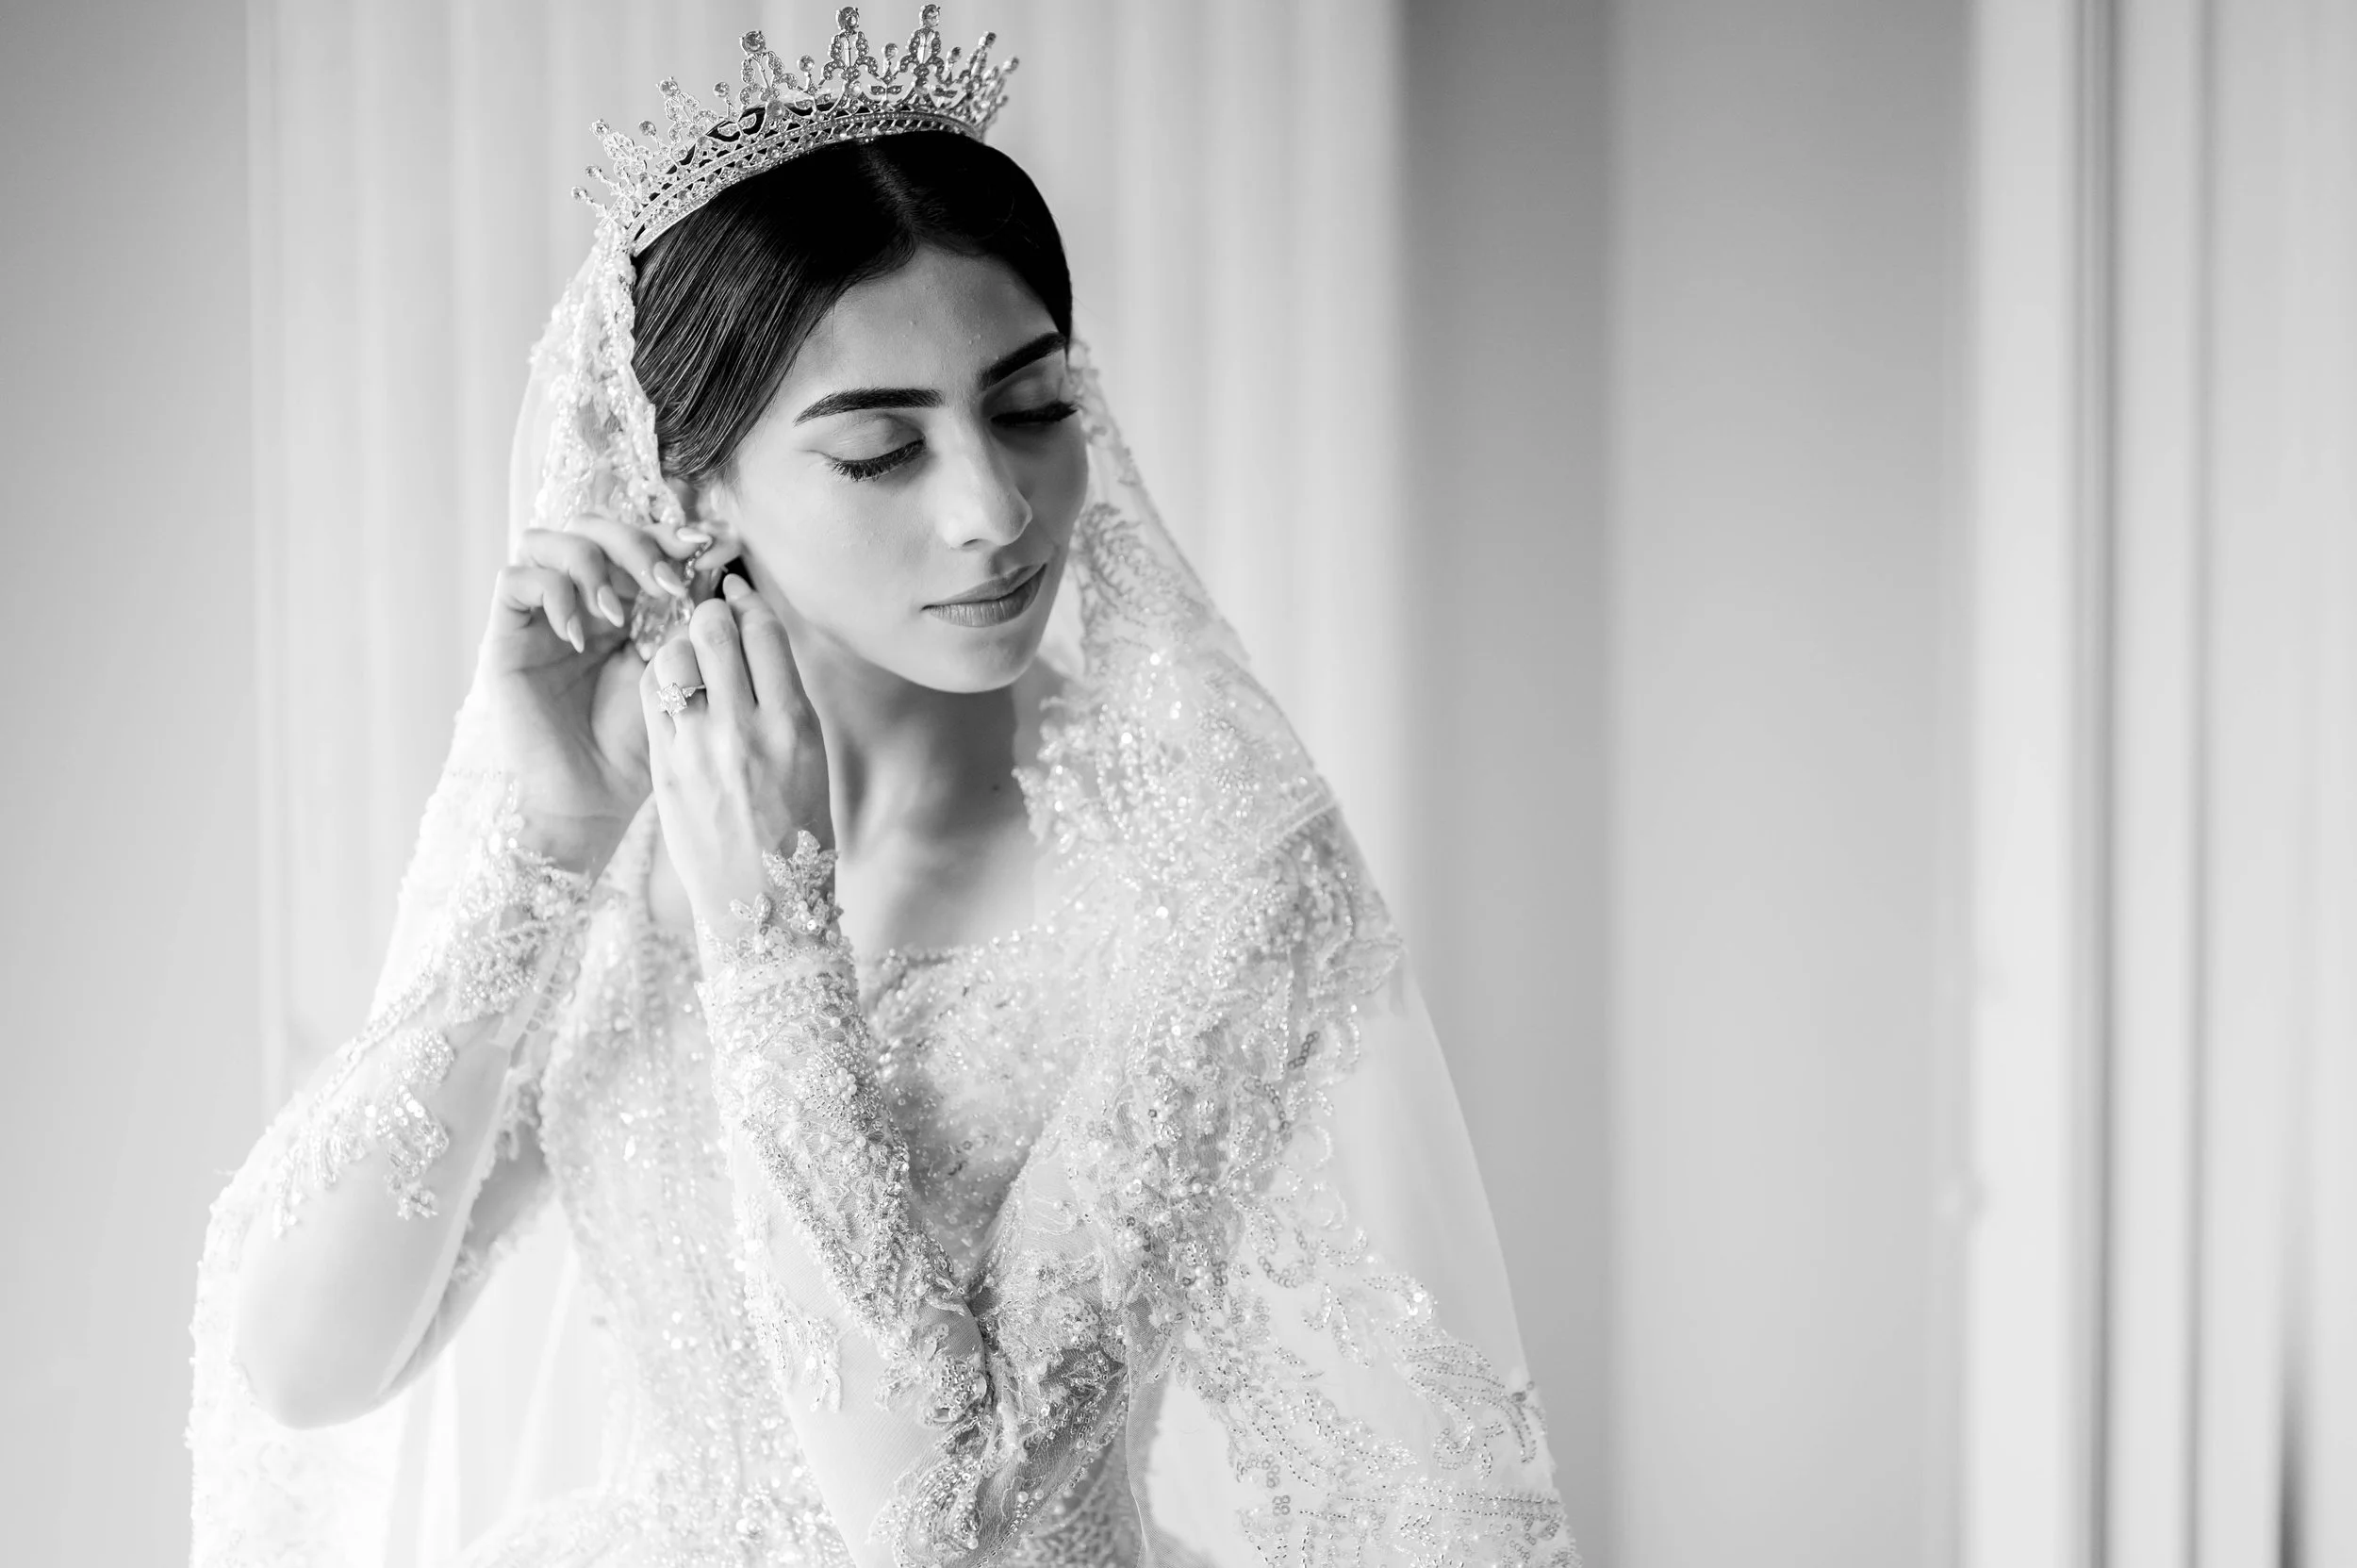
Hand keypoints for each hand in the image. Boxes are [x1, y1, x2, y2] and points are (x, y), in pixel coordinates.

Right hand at [474, 512, 717, 871]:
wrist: (594, 796)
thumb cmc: (637, 742)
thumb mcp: (673, 671)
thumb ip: (687, 619)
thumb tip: (717, 561)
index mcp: (623, 601)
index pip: (637, 538)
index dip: (668, 532)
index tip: (708, 546)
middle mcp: (577, 598)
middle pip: (592, 526)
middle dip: (634, 542)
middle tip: (666, 582)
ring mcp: (539, 614)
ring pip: (547, 539)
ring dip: (590, 562)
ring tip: (617, 612)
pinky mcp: (505, 635)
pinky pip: (515, 580)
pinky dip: (551, 593)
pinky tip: (580, 635)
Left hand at [640, 574, 833, 939]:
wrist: (762, 905)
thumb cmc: (797, 833)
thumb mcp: (811, 759)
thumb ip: (784, 700)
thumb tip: (756, 642)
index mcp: (794, 725)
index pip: (764, 632)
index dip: (749, 603)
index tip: (740, 594)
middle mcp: (744, 730)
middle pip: (713, 631)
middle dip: (710, 612)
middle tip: (711, 617)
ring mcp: (698, 750)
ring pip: (673, 657)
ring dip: (680, 644)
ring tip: (690, 657)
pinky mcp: (664, 770)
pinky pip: (652, 698)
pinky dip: (661, 680)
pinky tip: (672, 689)